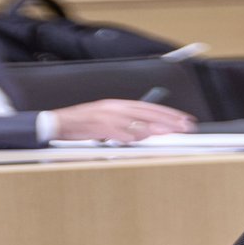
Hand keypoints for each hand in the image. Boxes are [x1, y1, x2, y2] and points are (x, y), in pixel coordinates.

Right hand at [52, 100, 194, 142]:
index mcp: (117, 105)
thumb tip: (144, 133)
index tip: (182, 119)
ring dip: (154, 128)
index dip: (167, 113)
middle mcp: (115, 107)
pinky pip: (119, 132)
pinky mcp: (99, 126)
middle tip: (185, 126)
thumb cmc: (80, 125)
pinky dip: (132, 136)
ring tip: (171, 132)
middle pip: (147, 112)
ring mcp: (107, 116)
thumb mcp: (105, 121)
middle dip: (168, 119)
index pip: (148, 107)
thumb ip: (124, 125)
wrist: (57, 123)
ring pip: (136, 121)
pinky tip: (143, 139)